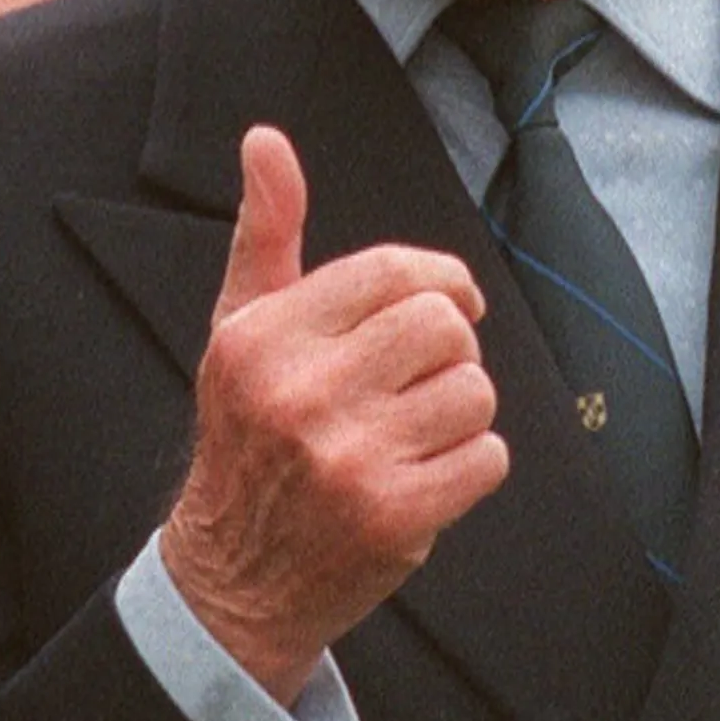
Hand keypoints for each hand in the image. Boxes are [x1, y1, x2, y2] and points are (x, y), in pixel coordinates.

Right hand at [160, 126, 509, 701]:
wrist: (231, 581)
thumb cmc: (249, 437)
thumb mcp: (239, 330)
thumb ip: (264, 233)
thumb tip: (266, 139)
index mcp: (263, 338)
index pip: (391, 271)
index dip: (440, 279)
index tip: (451, 301)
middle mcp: (301, 394)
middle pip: (443, 326)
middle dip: (448, 349)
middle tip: (420, 380)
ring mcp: (348, 460)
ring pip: (474, 390)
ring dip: (459, 412)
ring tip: (412, 436)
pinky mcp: (393, 517)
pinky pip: (488, 457)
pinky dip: (471, 468)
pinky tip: (423, 480)